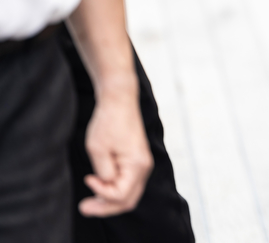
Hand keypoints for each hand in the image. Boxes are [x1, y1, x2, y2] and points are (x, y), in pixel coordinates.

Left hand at [79, 89, 152, 216]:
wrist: (119, 100)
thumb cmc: (109, 122)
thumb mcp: (98, 150)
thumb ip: (103, 173)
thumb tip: (105, 187)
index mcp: (138, 165)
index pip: (121, 195)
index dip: (101, 193)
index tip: (88, 179)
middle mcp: (145, 167)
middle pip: (128, 200)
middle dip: (106, 208)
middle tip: (83, 208)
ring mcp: (143, 164)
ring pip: (129, 194)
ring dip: (109, 201)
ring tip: (89, 202)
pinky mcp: (137, 161)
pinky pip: (129, 184)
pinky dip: (114, 191)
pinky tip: (99, 188)